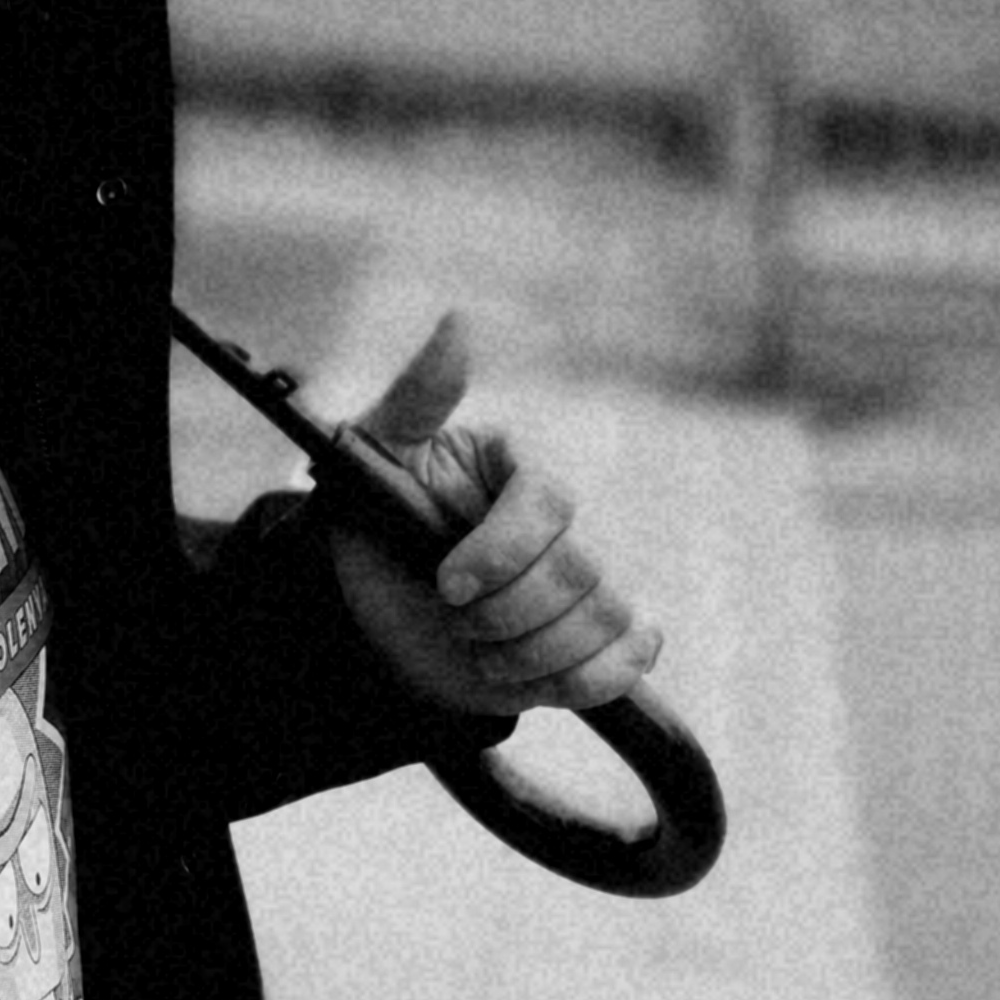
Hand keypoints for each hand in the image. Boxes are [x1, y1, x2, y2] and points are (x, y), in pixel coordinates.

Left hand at [325, 311, 663, 724]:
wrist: (371, 610)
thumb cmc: (373, 515)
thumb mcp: (379, 450)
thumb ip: (422, 392)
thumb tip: (460, 320)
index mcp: (517, 471)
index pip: (547, 503)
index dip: (502, 552)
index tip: (446, 584)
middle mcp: (558, 524)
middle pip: (577, 573)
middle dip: (506, 616)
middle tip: (451, 623)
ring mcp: (580, 585)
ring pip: (604, 621)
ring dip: (532, 657)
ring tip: (477, 653)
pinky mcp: (590, 642)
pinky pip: (628, 660)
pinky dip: (587, 679)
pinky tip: (531, 674)